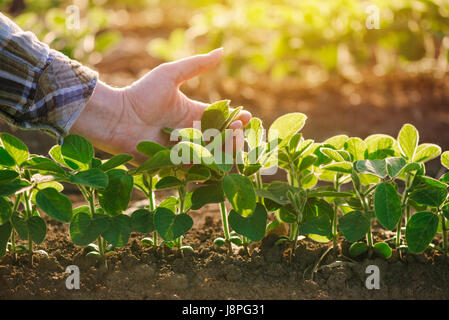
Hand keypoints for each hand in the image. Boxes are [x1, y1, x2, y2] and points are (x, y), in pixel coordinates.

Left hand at [70, 48, 250, 163]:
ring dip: (225, 151)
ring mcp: (183, 149)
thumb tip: (222, 50)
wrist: (118, 117)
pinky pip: (195, 167)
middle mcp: (191, 132)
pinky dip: (208, 165)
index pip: (220, 118)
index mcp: (193, 113)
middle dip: (234, 136)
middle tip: (240, 133)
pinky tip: (218, 161)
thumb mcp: (170, 75)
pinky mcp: (174, 163)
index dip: (235, 119)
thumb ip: (196, 65)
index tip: (246, 117)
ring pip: (211, 154)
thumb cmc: (141, 94)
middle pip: (220, 138)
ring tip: (233, 146)